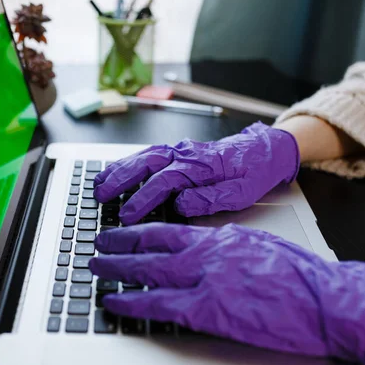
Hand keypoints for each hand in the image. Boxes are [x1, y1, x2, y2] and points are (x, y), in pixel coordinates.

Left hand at [89, 223, 364, 364]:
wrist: (325, 300)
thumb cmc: (297, 275)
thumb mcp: (255, 247)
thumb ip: (223, 247)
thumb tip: (199, 248)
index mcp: (218, 238)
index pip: (166, 229)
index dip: (137, 231)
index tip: (119, 231)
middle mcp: (206, 254)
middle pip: (150, 247)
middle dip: (118, 247)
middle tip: (96, 246)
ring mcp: (205, 281)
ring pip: (148, 272)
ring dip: (118, 271)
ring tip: (96, 270)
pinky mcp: (209, 310)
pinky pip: (160, 304)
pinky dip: (133, 302)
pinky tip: (117, 302)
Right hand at [93, 122, 299, 224]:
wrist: (266, 149)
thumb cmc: (254, 172)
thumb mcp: (242, 192)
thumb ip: (210, 198)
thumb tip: (180, 205)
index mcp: (201, 166)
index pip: (164, 182)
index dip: (142, 199)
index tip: (126, 215)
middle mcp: (186, 154)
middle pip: (146, 163)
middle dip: (120, 179)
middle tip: (100, 196)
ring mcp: (181, 150)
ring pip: (143, 156)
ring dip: (119, 169)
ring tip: (98, 183)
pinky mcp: (179, 151)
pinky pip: (148, 154)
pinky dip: (129, 162)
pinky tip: (116, 171)